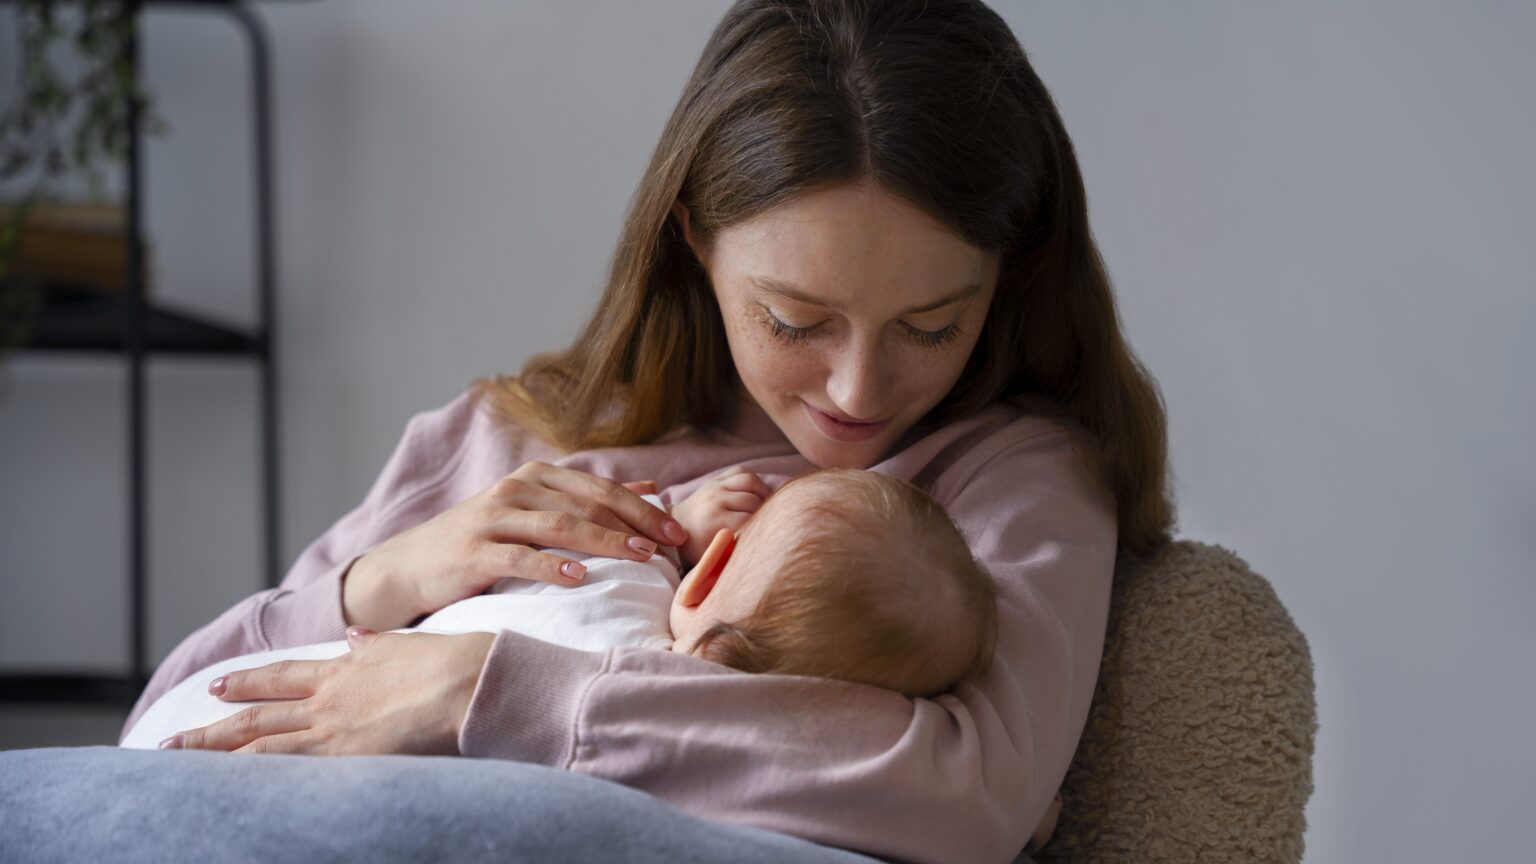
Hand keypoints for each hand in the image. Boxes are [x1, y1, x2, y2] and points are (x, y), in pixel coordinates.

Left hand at [161, 628, 493, 755]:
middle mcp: (328, 701)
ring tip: (185, 769)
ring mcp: (335, 732)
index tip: (217, 687)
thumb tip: (353, 636)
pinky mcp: (349, 760)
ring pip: (263, 751)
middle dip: (211, 732)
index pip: (280, 678)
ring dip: (220, 759)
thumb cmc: (448, 662)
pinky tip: (239, 795)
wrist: (467, 681)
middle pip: (257, 719)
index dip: (245, 683)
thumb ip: (373, 645)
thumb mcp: (402, 644)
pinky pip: (293, 775)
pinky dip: (262, 784)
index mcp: (342, 669)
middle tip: (172, 744)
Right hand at [344, 462, 688, 629]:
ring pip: (559, 525)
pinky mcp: (473, 552)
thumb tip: (651, 491)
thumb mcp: (533, 513)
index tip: (677, 532)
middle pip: (587, 503)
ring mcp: (493, 519)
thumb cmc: (480, 543)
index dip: (643, 509)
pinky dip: (551, 566)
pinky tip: (579, 577)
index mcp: (536, 479)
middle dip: (635, 523)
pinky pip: (519, 557)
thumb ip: (587, 501)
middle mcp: (516, 490)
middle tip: (670, 545)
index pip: (600, 489)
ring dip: (605, 540)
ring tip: (640, 557)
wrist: (407, 568)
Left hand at [671, 466, 770, 565]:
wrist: (673, 527)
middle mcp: (716, 499)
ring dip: (764, 493)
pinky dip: (755, 482)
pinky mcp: (716, 478)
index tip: (767, 537)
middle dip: (765, 513)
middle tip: (770, 524)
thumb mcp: (713, 556)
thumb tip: (757, 551)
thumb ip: (733, 553)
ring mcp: (715, 485)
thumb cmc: (696, 548)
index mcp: (714, 520)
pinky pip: (742, 472)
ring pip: (751, 481)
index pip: (750, 520)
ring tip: (768, 507)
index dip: (762, 528)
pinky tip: (758, 495)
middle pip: (754, 501)